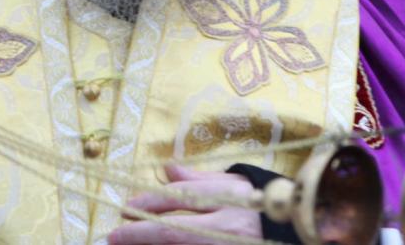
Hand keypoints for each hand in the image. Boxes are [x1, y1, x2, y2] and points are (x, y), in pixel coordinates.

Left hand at [108, 165, 260, 244]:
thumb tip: (166, 168)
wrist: (290, 233)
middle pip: (175, 233)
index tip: (125, 210)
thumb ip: (199, 179)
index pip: (181, 199)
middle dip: (141, 235)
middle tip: (115, 236)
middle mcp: (229, 230)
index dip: (149, 204)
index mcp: (231, 201)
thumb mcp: (233, 185)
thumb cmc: (258, 206)